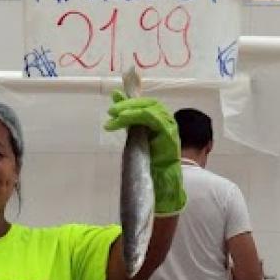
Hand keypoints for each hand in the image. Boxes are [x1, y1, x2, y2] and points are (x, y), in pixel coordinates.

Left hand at [104, 93, 185, 214]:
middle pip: (146, 103)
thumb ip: (128, 119)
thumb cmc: (148, 160)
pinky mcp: (169, 133)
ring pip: (148, 109)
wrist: (161, 179)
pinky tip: (123, 119)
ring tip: (114, 116)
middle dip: (126, 105)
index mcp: (159, 118)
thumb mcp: (135, 135)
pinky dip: (137, 116)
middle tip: (111, 111)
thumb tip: (114, 102)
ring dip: (129, 111)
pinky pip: (152, 118)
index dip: (128, 101)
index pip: (144, 103)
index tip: (112, 103)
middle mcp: (166, 119)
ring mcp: (169, 126)